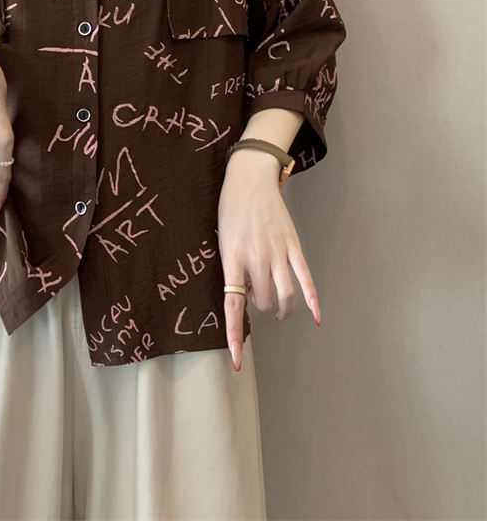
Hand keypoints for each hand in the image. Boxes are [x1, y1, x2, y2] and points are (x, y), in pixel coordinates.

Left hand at [218, 149, 321, 371]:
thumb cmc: (230, 209)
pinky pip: (305, 278)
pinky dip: (312, 300)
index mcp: (232, 258)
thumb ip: (233, 269)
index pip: (234, 306)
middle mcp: (256, 258)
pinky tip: (315, 317)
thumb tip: (244, 295)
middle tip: (255, 295)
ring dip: (281, 309)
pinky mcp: (293, 246)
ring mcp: (278, 253)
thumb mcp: (222, 240)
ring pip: (284, 296)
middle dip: (259, 306)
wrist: (249, 178)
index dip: (236, 335)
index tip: (237, 360)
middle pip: (262, 302)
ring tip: (278, 312)